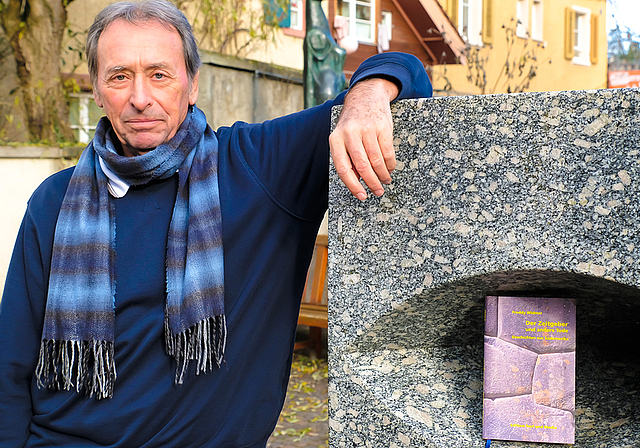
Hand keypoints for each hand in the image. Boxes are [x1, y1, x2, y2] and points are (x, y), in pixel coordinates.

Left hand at [329, 78, 398, 200]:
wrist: (366, 96)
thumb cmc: (353, 123)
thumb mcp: (343, 138)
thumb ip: (348, 158)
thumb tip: (357, 181)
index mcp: (336, 139)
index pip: (343, 168)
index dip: (352, 185)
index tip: (361, 196)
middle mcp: (349, 134)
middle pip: (361, 166)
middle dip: (371, 183)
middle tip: (378, 192)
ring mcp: (366, 129)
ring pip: (376, 160)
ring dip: (382, 175)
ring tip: (385, 181)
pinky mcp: (382, 126)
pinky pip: (387, 152)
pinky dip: (390, 164)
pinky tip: (389, 169)